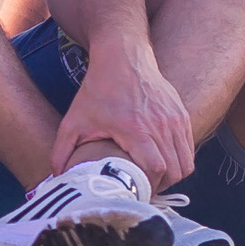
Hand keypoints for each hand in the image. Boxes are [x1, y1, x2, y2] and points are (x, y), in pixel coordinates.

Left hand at [51, 40, 195, 186]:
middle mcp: (161, 125)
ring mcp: (175, 118)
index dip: (148, 186)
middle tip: (144, 188)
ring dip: (172, 174)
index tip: (134, 190)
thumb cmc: (98, 89)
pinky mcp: (181, 113)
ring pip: (186, 161)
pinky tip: (161, 159)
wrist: (123, 55)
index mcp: (136, 129)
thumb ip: (61, 149)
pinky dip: (179, 158)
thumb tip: (55, 176)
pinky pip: (188, 146)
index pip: (156, 170)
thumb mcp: (75, 119)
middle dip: (161, 185)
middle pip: (175, 170)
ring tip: (154, 177)